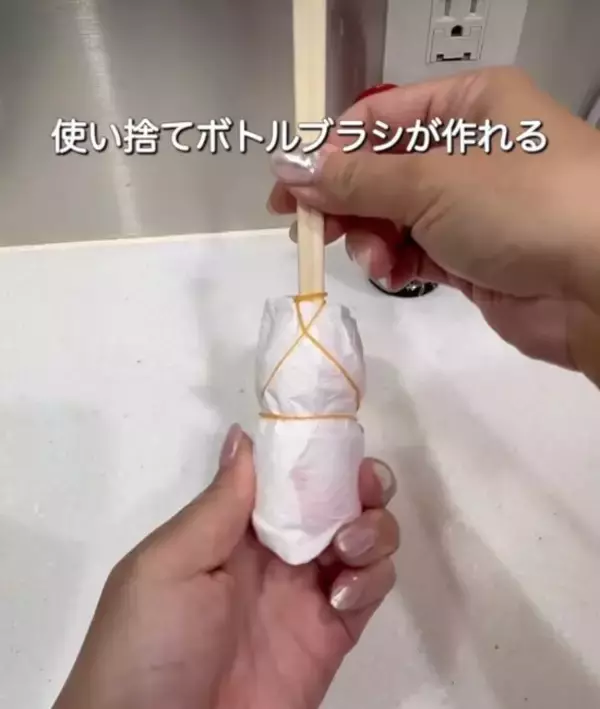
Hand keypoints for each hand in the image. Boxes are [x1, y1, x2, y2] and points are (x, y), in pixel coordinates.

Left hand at [54, 425, 399, 708]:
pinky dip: (372, 580)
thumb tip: (243, 436)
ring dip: (372, 529)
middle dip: (360, 484)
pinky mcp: (332, 635)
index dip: (316, 453)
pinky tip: (342, 595)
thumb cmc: (152, 643)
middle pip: (336, 500)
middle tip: (365, 487)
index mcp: (234, 527)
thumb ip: (217, 504)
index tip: (337, 440)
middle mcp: (276, 552)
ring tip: (346, 549)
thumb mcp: (169, 564)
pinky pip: (371, 590)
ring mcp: (307, 593)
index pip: (287, 475)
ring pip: (364, 538)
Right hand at [268, 68, 599, 380]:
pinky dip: (397, 263)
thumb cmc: (520, 206)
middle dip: (347, 203)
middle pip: (382, 171)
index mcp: (470, 104)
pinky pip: (415, 252)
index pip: (380, 118)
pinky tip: (392, 275)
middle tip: (310, 230)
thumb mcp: (431, 180)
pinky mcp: (471, 255)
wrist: (599, 288)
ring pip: (394, 216)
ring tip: (374, 260)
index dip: (331, 150)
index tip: (291, 187)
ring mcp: (471, 207)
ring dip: (372, 239)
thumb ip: (355, 179)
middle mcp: (470, 150)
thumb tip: (289, 168)